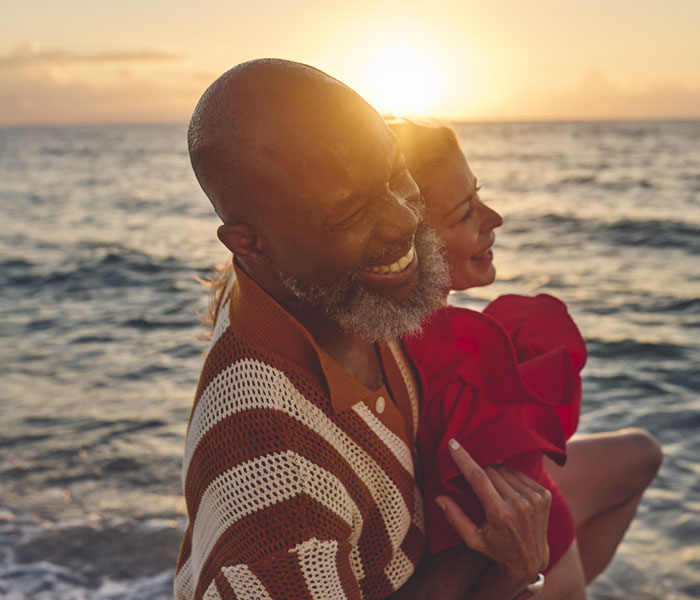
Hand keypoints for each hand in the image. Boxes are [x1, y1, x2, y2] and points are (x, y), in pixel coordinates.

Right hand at [436, 439, 550, 583]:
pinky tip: (507, 490)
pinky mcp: (544, 494)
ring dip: (495, 473)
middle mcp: (519, 504)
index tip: (453, 444)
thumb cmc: (497, 548)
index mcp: (500, 514)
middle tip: (474, 479)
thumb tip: (439, 498)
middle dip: (479, 469)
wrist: (531, 558)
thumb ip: (455, 518)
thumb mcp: (473, 540)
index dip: (464, 458)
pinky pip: (519, 473)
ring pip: (505, 470)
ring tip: (493, 490)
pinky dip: (509, 476)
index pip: (478, 477)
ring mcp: (534, 498)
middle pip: (491, 471)